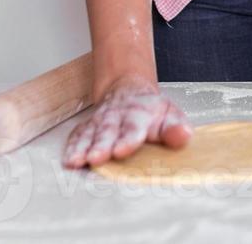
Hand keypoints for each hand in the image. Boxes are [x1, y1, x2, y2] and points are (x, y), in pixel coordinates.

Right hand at [62, 75, 191, 168]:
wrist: (128, 90)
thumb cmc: (150, 110)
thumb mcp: (169, 115)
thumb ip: (176, 128)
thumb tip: (183, 135)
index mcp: (139, 115)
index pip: (133, 128)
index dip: (128, 139)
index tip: (123, 150)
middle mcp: (116, 117)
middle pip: (107, 132)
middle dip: (101, 146)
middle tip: (96, 158)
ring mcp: (100, 122)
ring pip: (89, 134)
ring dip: (82, 147)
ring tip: (76, 161)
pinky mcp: (88, 127)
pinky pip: (77, 136)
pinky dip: (71, 147)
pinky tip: (68, 159)